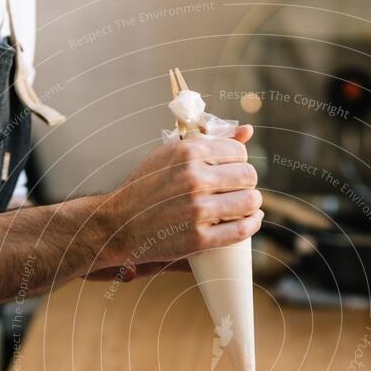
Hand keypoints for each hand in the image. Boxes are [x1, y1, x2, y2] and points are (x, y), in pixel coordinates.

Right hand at [85, 125, 261, 279]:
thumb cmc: (146, 188)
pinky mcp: (198, 239)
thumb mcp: (170, 154)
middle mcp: (193, 179)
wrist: (118, 224)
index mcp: (187, 152)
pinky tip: (250, 221)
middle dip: (248, 183)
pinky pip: (241, 229)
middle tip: (240, 190)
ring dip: (252, 204)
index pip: (239, 153)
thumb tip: (248, 130)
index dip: (240, 162)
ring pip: (249, 202)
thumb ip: (210, 141)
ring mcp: (196, 210)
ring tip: (243, 206)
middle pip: (248, 176)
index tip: (233, 172)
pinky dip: (251, 225)